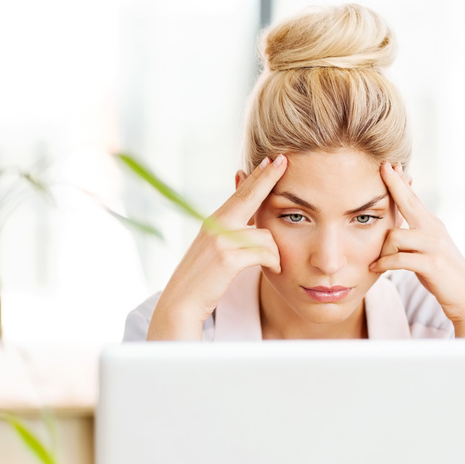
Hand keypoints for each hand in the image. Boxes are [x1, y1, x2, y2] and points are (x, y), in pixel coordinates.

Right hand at [147, 154, 287, 339]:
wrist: (181, 303)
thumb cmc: (202, 280)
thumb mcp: (215, 250)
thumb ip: (231, 233)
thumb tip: (252, 221)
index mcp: (214, 222)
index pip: (240, 194)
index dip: (257, 176)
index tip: (271, 160)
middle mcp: (216, 225)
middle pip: (249, 196)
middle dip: (268, 177)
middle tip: (284, 160)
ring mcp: (220, 240)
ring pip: (265, 234)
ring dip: (275, 252)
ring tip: (273, 265)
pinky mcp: (227, 258)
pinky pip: (264, 253)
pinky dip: (273, 262)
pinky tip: (273, 270)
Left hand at [369, 162, 464, 338]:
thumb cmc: (442, 275)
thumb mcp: (428, 250)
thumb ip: (414, 236)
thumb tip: (396, 227)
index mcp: (432, 225)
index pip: (412, 199)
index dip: (400, 181)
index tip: (389, 164)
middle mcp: (434, 230)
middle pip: (409, 202)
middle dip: (394, 184)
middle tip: (382, 167)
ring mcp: (434, 245)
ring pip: (395, 236)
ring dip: (382, 250)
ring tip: (376, 262)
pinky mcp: (431, 263)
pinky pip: (399, 259)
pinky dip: (385, 264)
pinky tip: (375, 269)